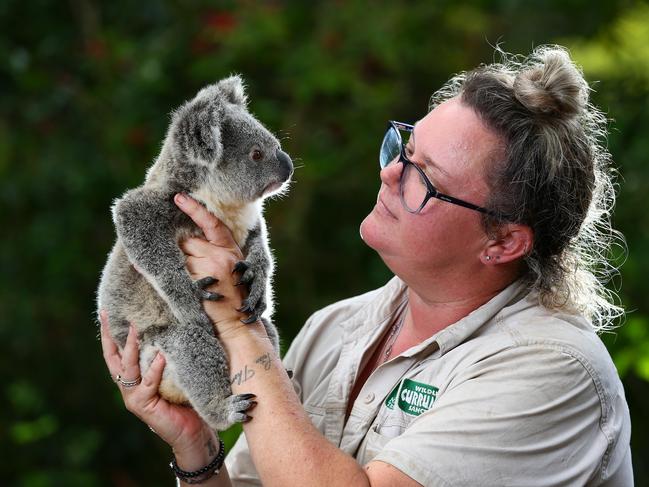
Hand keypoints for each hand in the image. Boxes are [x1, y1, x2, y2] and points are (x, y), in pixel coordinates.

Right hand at [99, 311, 216, 461]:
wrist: (192, 432)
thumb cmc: (185, 401)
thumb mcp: (173, 374)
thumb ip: (167, 357)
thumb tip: (173, 328)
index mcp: (133, 378)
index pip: (116, 353)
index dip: (109, 333)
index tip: (106, 312)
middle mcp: (128, 387)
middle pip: (113, 357)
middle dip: (109, 335)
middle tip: (108, 314)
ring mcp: (133, 397)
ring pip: (127, 367)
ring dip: (130, 346)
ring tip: (134, 327)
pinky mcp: (143, 405)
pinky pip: (148, 382)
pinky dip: (154, 368)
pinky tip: (161, 356)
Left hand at [174, 193, 262, 338]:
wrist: (237, 323)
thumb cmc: (233, 297)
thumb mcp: (233, 269)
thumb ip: (215, 253)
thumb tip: (188, 241)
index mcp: (231, 250)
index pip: (212, 223)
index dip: (194, 209)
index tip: (179, 197)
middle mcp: (221, 256)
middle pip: (188, 242)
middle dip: (183, 252)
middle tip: (192, 268)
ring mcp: (209, 268)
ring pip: (180, 258)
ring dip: (179, 268)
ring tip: (194, 283)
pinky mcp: (197, 282)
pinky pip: (176, 273)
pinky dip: (172, 278)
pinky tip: (183, 288)